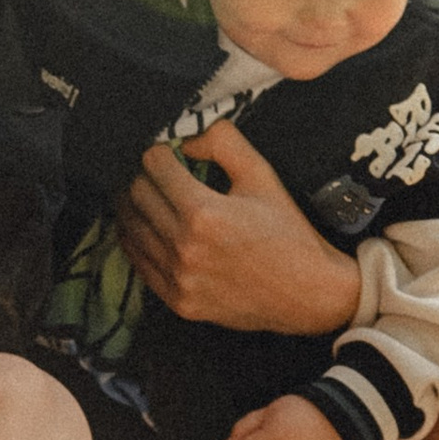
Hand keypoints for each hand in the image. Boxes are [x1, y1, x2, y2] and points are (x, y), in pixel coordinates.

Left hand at [114, 118, 359, 334]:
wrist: (308, 293)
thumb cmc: (288, 232)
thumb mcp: (262, 176)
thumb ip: (222, 142)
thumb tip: (186, 137)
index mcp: (204, 213)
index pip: (154, 166)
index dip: (158, 151)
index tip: (166, 151)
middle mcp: (184, 248)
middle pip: (135, 195)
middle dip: (143, 176)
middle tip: (156, 172)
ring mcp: (179, 279)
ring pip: (130, 229)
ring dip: (134, 207)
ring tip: (148, 197)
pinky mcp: (179, 302)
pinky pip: (139, 263)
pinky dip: (137, 241)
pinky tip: (149, 228)